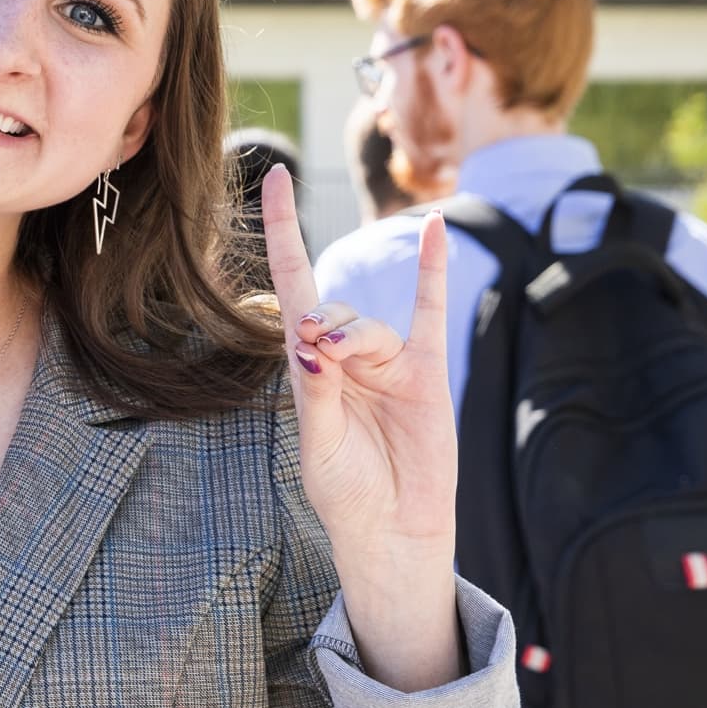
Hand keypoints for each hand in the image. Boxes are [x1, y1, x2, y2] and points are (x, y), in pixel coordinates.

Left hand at [259, 164, 459, 690]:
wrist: (393, 531)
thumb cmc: (347, 493)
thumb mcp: (321, 447)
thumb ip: (318, 395)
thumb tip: (311, 343)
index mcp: (308, 369)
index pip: (291, 285)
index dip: (281, 233)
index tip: (273, 176)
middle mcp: (346, 355)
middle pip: (329, 312)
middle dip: (325, 328)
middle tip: (322, 357)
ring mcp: (389, 360)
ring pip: (369, 323)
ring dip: (356, 338)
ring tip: (350, 363)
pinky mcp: (427, 373)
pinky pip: (431, 312)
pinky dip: (432, 271)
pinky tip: (433, 229)